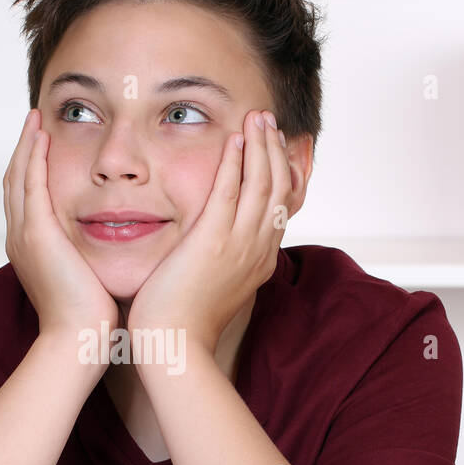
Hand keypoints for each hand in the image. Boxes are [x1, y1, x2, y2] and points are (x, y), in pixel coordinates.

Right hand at [3, 109, 118, 343]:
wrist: (80, 340)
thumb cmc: (92, 319)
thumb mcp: (90, 278)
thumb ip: (94, 257)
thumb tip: (115, 247)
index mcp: (32, 249)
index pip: (27, 199)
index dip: (31, 170)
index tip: (43, 146)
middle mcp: (20, 239)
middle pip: (15, 182)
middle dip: (22, 150)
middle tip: (32, 122)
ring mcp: (24, 235)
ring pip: (18, 176)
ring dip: (25, 144)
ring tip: (34, 119)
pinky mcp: (37, 233)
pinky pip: (31, 183)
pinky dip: (33, 156)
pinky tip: (41, 135)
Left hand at [126, 109, 291, 354]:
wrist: (176, 346)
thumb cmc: (184, 324)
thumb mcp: (217, 289)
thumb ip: (224, 265)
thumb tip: (217, 252)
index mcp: (260, 262)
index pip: (286, 209)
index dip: (288, 174)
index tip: (280, 149)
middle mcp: (258, 250)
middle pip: (281, 189)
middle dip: (277, 151)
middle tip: (270, 122)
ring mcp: (239, 245)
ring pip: (263, 183)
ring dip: (261, 145)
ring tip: (257, 119)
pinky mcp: (213, 240)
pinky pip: (230, 189)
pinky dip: (236, 160)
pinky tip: (234, 138)